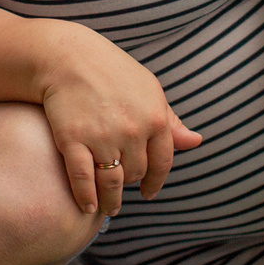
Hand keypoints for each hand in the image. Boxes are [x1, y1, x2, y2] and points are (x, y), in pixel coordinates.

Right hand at [34, 25, 202, 215]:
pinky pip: (83, 179)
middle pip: (136, 173)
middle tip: (122, 188)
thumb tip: (196, 142)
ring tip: (109, 207)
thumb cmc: (111, 71)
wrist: (68, 57)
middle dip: (131, 183)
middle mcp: (132, 131)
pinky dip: (86, 197)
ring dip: (111, 200)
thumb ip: (171, 120)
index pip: (162, 162)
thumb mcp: (149, 90)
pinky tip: (88, 206)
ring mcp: (102, 137)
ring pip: (112, 183)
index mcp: (155, 118)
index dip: (156, 181)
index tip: (148, 193)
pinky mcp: (72, 140)